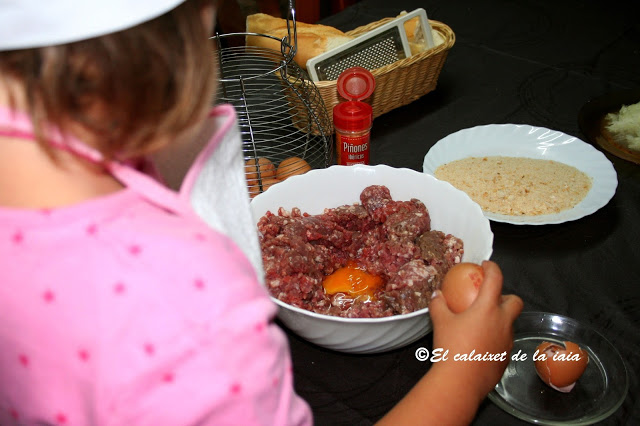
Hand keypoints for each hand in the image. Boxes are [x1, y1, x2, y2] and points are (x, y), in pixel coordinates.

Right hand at [429, 260, 522, 399]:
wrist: (461, 382)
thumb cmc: (451, 347)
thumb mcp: (440, 322)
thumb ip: (439, 304)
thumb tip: (438, 295)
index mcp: (487, 308)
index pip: (496, 279)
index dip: (492, 268)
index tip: (486, 265)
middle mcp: (503, 322)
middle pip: (515, 302)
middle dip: (507, 297)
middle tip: (490, 299)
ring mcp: (507, 341)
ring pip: (510, 323)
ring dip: (500, 319)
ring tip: (480, 324)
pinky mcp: (506, 357)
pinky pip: (504, 341)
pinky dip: (495, 338)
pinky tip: (479, 344)